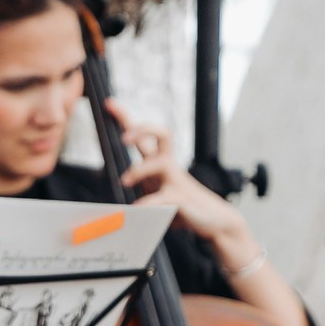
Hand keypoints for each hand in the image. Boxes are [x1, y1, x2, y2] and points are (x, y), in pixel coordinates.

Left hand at [107, 99, 259, 270]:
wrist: (215, 222)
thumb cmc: (183, 208)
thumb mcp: (156, 198)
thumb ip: (141, 194)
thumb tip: (114, 207)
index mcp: (160, 165)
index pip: (145, 136)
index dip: (127, 119)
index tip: (109, 104)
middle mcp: (169, 168)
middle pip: (162, 134)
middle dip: (142, 130)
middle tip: (124, 138)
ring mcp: (176, 182)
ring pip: (160, 163)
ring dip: (139, 170)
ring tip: (125, 182)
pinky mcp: (180, 199)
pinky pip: (163, 197)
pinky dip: (147, 202)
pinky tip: (136, 209)